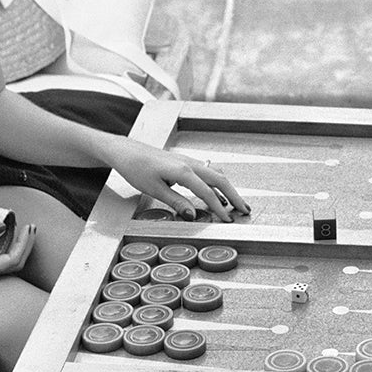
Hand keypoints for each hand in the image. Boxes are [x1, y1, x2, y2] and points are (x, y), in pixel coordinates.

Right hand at [0, 221, 36, 282]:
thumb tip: (2, 227)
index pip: (13, 260)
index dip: (24, 244)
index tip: (28, 226)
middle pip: (13, 262)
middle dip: (25, 245)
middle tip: (31, 226)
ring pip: (4, 259)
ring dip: (16, 244)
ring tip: (19, 228)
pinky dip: (2, 244)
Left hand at [112, 139, 250, 221]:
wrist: (125, 151)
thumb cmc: (136, 168)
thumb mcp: (154, 190)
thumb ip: (176, 202)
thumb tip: (193, 216)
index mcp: (182, 171)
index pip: (207, 192)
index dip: (220, 208)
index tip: (228, 220)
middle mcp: (189, 164)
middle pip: (220, 180)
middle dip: (234, 196)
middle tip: (245, 210)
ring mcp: (188, 161)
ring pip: (215, 174)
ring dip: (228, 189)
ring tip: (236, 203)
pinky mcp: (184, 162)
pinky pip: (207, 172)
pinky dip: (216, 183)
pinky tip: (218, 193)